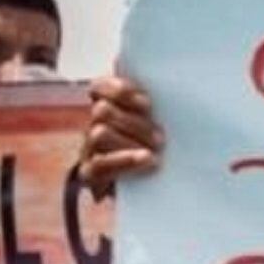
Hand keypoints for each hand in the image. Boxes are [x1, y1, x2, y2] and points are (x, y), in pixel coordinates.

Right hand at [81, 74, 163, 197]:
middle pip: (102, 110)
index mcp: (112, 108)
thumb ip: (165, 101)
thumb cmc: (172, 152)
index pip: (99, 87)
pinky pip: (99, 165)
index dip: (119, 89)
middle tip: (161, 137)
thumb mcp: (172, 124)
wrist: (168, 193)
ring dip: (131, 141)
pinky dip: (124, 161)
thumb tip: (145, 70)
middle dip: (134, 122)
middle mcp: (96, 125)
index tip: (148, 103)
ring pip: (99, 134)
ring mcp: (90, 150)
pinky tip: (147, 161)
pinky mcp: (92, 175)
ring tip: (157, 152)